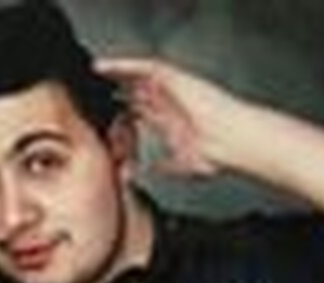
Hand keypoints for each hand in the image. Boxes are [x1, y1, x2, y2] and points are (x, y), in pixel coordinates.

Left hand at [96, 57, 240, 176]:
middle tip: (93, 88)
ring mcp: (173, 90)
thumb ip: (164, 168)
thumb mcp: (182, 166)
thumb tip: (147, 175)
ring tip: (97, 70)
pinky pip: (147, 67)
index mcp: (169, 122)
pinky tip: (110, 67)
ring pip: (140, 76)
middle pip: (137, 91)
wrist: (230, 142)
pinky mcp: (176, 79)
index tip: (101, 114)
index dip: (121, 111)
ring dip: (119, 73)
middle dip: (117, 89)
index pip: (141, 113)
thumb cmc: (215, 156)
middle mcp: (169, 104)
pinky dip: (128, 65)